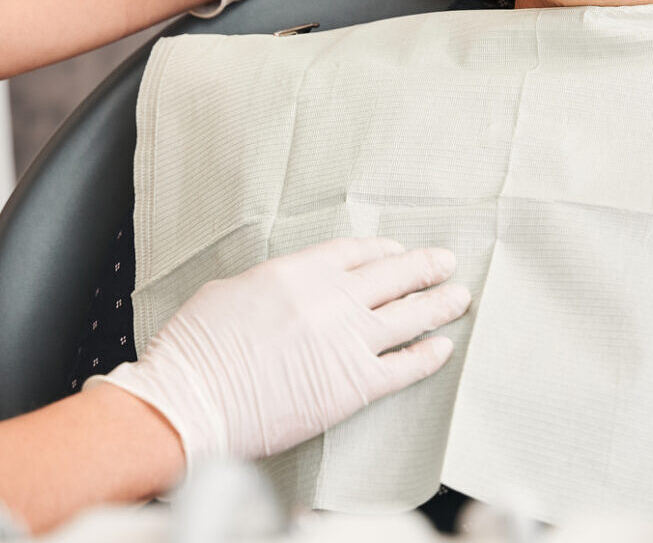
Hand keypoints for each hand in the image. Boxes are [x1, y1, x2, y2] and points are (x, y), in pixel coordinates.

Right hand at [89, 237, 469, 462]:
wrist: (193, 401)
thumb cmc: (196, 351)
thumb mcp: (227, 293)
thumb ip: (269, 286)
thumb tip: (285, 292)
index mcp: (296, 273)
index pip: (354, 252)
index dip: (382, 250)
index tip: (396, 251)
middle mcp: (329, 301)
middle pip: (392, 275)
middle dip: (423, 267)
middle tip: (446, 263)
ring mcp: (346, 342)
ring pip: (409, 315)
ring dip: (439, 304)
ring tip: (459, 297)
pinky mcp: (353, 386)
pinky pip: (404, 366)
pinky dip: (428, 356)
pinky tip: (443, 348)